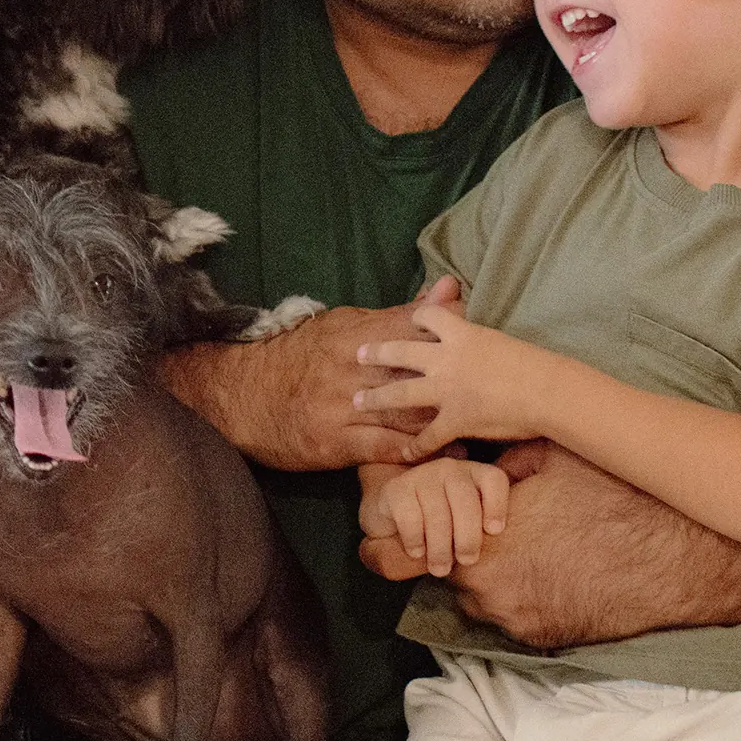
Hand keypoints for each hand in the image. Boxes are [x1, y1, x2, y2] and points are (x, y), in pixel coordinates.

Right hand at [164, 277, 466, 470]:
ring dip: (447, 422)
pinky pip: (385, 448)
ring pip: (406, 413)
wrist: (244, 399)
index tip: (487, 345)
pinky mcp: (335, 442)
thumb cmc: (299, 360)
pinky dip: (420, 451)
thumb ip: (400, 313)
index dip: (453, 337)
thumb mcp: (344, 326)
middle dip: (457, 382)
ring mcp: (341, 407)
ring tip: (485, 428)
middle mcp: (349, 369)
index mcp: (354, 336)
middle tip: (497, 389)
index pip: (416, 330)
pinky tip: (448, 454)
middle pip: (418, 372)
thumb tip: (450, 285)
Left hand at [353, 303, 549, 458]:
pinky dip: (415, 447)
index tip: (406, 323)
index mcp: (462, 334)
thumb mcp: (499, 339)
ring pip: (402, 393)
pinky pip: (428, 436)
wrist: (548, 391)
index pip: (427, 315)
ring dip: (377, 398)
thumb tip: (470, 327)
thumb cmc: (534, 364)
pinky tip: (404, 453)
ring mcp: (447, 391)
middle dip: (376, 353)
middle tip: (358, 355)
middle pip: (400, 352)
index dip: (415, 318)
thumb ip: (476, 334)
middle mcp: (446, 360)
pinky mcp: (455, 420)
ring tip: (358, 401)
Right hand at [360, 457, 509, 576]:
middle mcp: (448, 469)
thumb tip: (514, 550)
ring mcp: (421, 476)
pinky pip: (411, 518)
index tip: (494, 532)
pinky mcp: (395, 489)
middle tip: (466, 560)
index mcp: (474, 473)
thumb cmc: (445, 527)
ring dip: (440, 547)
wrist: (397, 521)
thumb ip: (489, 528)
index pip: (494, 479)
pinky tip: (417, 552)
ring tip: (440, 568)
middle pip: (465, 500)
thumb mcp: (471, 524)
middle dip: (467, 536)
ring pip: (437, 513)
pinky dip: (415, 540)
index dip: (497, 505)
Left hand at [361, 440, 703, 645]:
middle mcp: (481, 588)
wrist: (680, 562)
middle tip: (468, 532)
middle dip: (443, 550)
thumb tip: (466, 454)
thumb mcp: (549, 459)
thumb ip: (497, 464)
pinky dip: (520, 593)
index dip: (379, 543)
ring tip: (530, 547)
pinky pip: (511, 613)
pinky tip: (554, 569)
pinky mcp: (539, 637)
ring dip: (486, 573)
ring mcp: (511, 619)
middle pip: (435, 572)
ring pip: (474, 594)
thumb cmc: (614, 500)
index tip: (378, 534)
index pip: (388, 556)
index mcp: (471, 540)